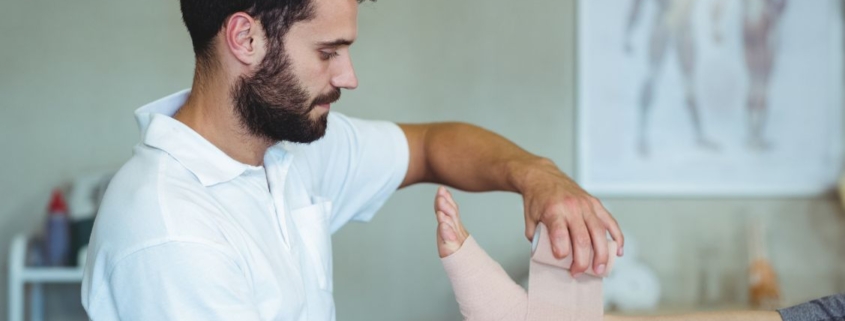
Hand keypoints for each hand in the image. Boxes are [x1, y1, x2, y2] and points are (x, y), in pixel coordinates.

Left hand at [517, 159, 623, 276]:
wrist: (542, 176)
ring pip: (599, 232)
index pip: (560, 234)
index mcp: (553, 210)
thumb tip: (548, 258)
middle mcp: (571, 207)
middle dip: (582, 261)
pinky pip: (610, 221)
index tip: (561, 261)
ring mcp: (585, 204)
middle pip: (582, 238)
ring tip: (599, 270)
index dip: (562, 251)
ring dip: (601, 254)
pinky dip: (617, 237)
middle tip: (578, 273)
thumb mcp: (529, 220)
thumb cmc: (536, 199)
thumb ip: (537, 240)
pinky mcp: (595, 203)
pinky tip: (618, 251)